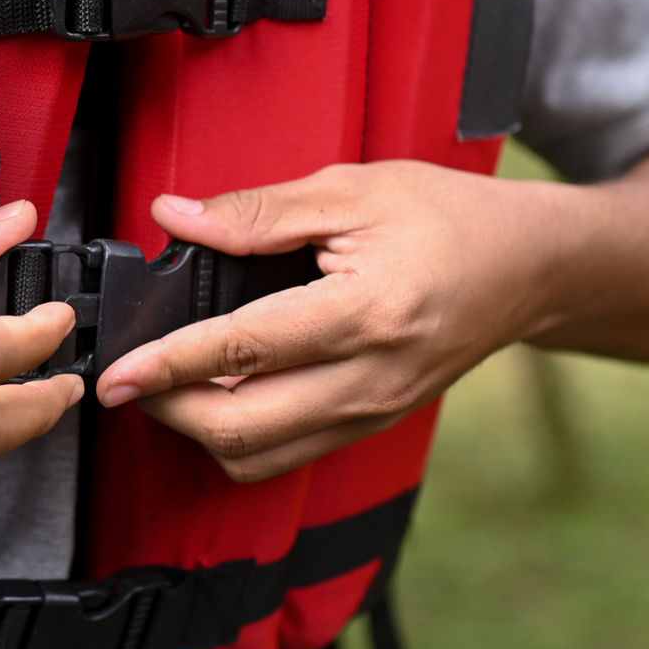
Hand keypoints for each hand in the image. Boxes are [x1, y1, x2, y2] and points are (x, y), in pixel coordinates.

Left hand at [94, 160, 575, 481]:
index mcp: (365, 313)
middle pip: (241, 428)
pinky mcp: (370, 427)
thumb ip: (257, 211)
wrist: (532, 268)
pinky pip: (285, 456)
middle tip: (131, 375)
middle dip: (169, 409)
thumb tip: (175, 216)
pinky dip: (237, 438)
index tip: (116, 375)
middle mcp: (369, 380)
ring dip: (198, 432)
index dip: (167, 364)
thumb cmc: (449, 219)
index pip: (242, 351)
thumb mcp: (352, 190)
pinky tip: (218, 396)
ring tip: (168, 384)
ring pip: (258, 457)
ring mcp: (372, 413)